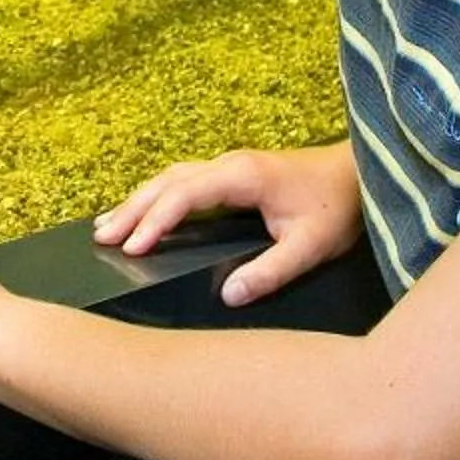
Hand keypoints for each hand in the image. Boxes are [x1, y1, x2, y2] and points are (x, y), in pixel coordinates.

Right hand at [92, 142, 361, 309]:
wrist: (358, 173)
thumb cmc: (337, 207)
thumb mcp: (311, 246)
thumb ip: (270, 272)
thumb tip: (227, 295)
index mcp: (241, 176)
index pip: (184, 195)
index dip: (155, 221)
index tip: (132, 248)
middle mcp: (228, 164)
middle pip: (166, 182)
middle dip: (132, 209)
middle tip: (101, 238)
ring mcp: (229, 165)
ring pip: (170, 178)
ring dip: (139, 200)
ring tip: (107, 226)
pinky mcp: (232, 174)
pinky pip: (182, 181)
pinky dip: (156, 197)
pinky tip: (144, 211)